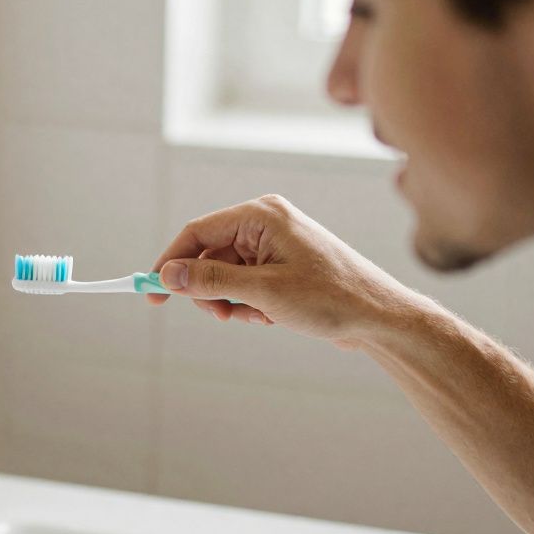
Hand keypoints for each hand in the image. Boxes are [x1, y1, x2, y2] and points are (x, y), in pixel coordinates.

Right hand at [148, 195, 416, 349]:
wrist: (380, 317)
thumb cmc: (332, 298)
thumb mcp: (264, 293)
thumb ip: (212, 281)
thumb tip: (169, 275)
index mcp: (261, 215)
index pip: (197, 233)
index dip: (171, 263)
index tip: (153, 293)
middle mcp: (265, 222)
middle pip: (208, 254)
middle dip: (209, 290)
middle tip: (220, 316)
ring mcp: (275, 243)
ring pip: (225, 274)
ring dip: (231, 301)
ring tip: (258, 317)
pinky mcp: (282, 263)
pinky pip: (245, 282)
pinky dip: (248, 303)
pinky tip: (270, 317)